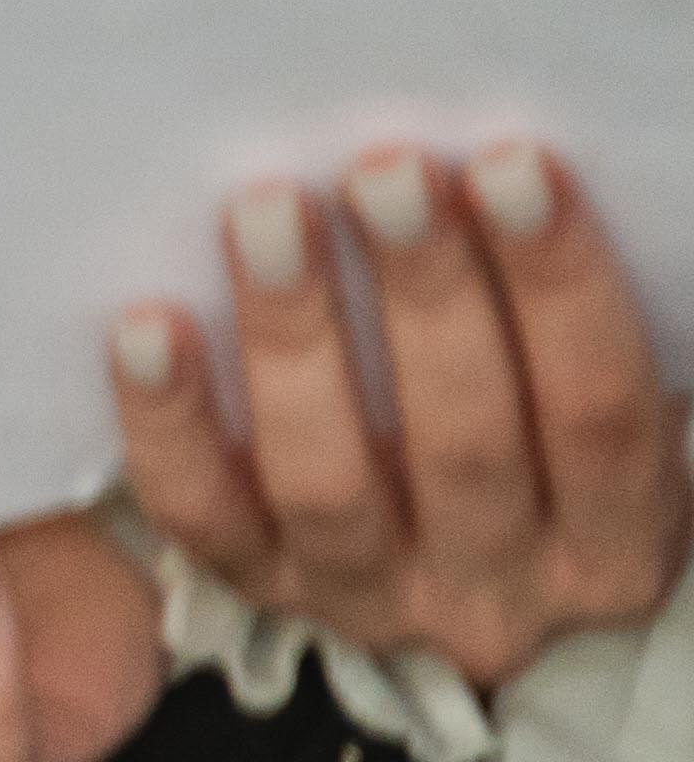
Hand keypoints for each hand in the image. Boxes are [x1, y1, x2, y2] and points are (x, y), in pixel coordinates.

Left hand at [111, 147, 687, 691]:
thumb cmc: (525, 429)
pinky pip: (201, 509)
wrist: (454, 571)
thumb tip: (506, 169)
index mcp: (616, 541)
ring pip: (327, 477)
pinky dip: (169, 417)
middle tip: (384, 167)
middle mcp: (499, 589)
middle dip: (424, 291)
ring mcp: (370, 598)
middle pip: (464, 440)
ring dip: (295, 333)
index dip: (560, 287)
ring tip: (268, 209)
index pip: (600, 412)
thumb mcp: (576, 390)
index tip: (509, 163)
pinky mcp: (257, 585)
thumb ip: (556, 314)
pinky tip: (145, 322)